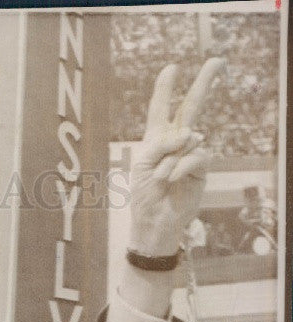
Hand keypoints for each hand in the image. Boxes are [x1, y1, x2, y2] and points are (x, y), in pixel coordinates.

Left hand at [129, 59, 224, 255]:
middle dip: (203, 83)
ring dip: (169, 159)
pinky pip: (195, 155)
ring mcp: (190, 153)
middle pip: (191, 107)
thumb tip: (191, 133)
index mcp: (156, 139)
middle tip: (217, 61)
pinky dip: (180, 166)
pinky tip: (171, 180)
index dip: (165, 88)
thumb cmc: (144, 195)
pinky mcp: (201, 168)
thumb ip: (162, 142)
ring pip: (189, 137)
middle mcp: (176, 142)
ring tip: (161, 179)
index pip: (161, 108)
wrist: (154, 222)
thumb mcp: (143, 162)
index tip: (172, 68)